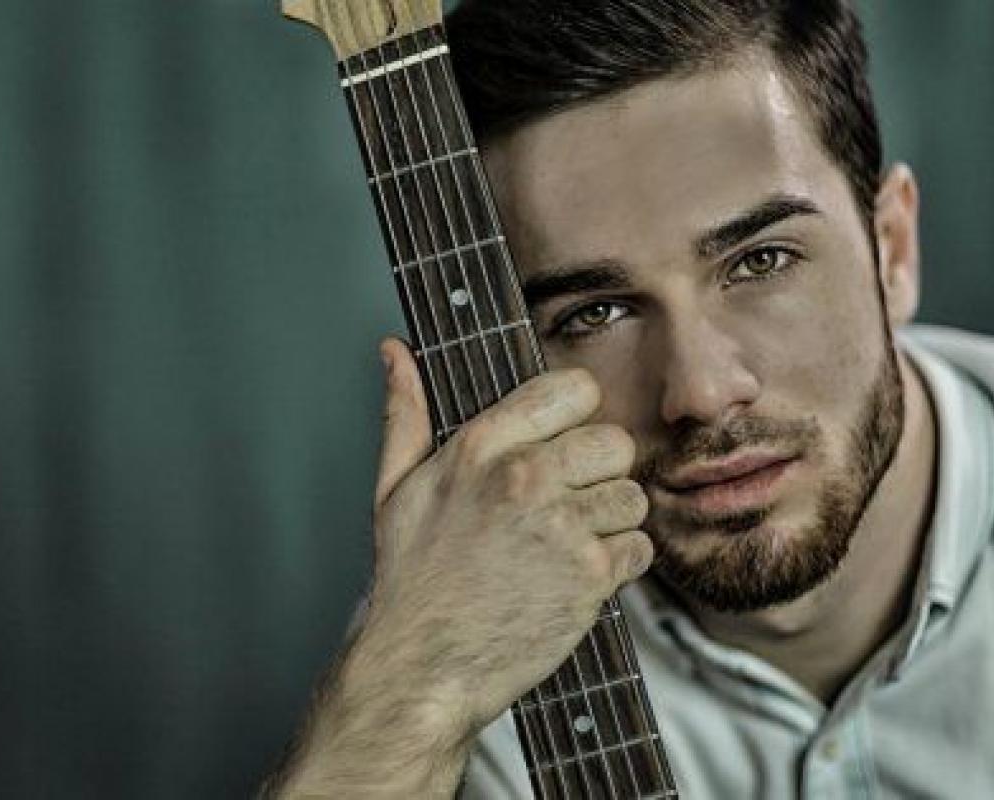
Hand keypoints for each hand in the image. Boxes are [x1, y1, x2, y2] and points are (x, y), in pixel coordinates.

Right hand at [356, 336, 654, 737]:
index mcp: (479, 448)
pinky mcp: (589, 576)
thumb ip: (405, 413)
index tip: (563, 441)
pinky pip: (639, 547)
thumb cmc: (412, 581)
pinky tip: (577, 575)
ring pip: (632, 495)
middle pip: (613, 441)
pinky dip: (618, 565)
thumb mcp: (395, 488)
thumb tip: (396, 354)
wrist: (424, 667)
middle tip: (566, 502)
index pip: (571, 389)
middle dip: (597, 472)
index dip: (574, 415)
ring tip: (567, 543)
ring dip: (610, 521)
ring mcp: (560, 527)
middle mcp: (523, 478)